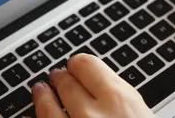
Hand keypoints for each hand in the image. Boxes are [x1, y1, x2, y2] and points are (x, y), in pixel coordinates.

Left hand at [31, 54, 153, 117]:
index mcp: (119, 101)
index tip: (77, 64)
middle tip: (57, 75)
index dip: (79, 63)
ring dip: (42, 97)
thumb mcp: (144, 115)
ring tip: (40, 90)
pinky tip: (30, 116)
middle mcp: (91, 115)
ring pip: (47, 108)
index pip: (87, 65)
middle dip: (61, 78)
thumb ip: (122, 100)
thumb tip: (104, 87)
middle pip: (67, 84)